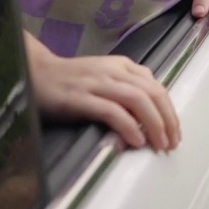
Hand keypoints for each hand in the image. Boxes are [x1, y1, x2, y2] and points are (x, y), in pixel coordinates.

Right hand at [22, 30, 179, 150]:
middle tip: (172, 142)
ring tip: (159, 143)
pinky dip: (128, 126)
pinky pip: (111, 111)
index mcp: (122, 65)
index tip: (174, 130)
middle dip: (167, 119)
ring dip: (154, 124)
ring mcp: (97, 83)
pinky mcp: (80, 98)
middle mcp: (113, 71)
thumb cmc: (71, 80)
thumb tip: (151, 110)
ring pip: (137, 100)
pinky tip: (135, 140)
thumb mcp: (105, 76)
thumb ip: (127, 86)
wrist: (35, 74)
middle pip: (152, 93)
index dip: (170, 110)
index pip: (156, 86)